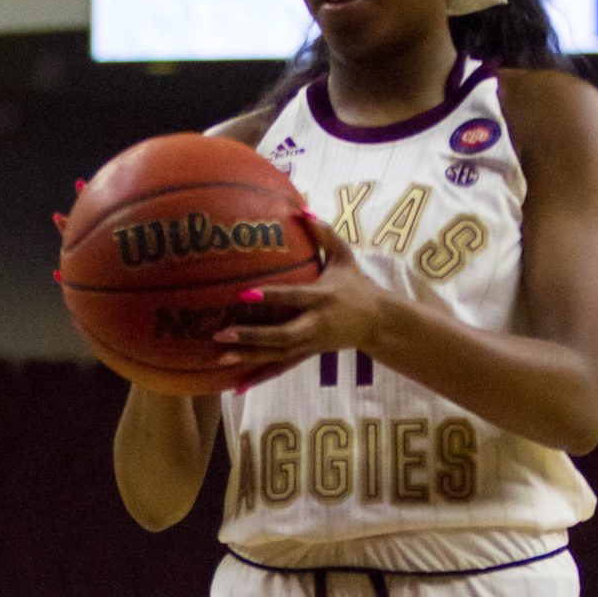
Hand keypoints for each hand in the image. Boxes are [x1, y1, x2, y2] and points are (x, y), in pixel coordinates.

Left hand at [212, 216, 388, 384]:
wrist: (377, 323)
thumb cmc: (356, 285)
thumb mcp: (344, 257)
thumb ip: (324, 234)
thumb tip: (301, 208)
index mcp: (322, 299)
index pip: (294, 298)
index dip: (271, 297)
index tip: (244, 293)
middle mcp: (315, 324)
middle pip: (282, 335)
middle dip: (252, 336)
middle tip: (222, 335)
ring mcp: (310, 344)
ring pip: (278, 355)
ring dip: (249, 358)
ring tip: (220, 359)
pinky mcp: (306, 355)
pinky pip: (280, 367)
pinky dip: (259, 377)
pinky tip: (236, 387)